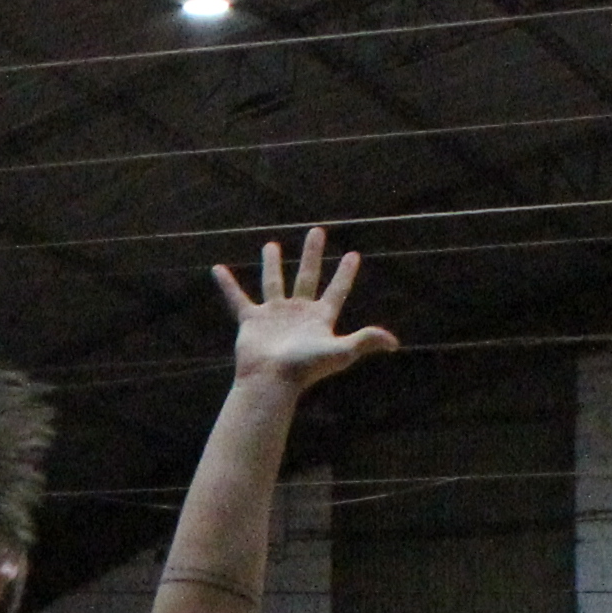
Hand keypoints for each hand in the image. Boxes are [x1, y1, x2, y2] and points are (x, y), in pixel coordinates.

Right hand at [211, 225, 397, 390]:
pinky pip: (237, 298)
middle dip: (312, 255)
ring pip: (273, 283)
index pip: (337, 291)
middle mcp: (298, 313)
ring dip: (272, 264)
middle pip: (307, 277)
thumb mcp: (340, 352)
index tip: (353, 255)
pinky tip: (218, 269)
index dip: (346, 274)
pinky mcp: (251, 321)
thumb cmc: (305, 369)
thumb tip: (394, 342)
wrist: (271, 380)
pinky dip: (227, 285)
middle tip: (317, 232)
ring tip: (271, 245)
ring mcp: (274, 315)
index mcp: (320, 318)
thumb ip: (365, 341)